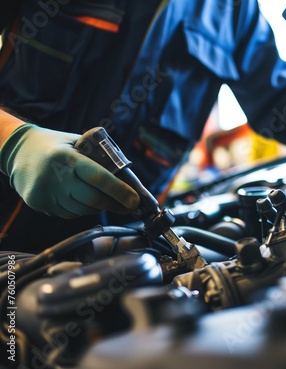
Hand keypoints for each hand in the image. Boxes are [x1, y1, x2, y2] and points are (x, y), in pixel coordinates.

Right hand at [0, 124, 139, 217]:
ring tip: (107, 201)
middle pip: (93, 199)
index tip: (135, 200)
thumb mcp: (77, 142)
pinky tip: (84, 201)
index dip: (120, 191)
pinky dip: (81, 210)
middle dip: (115, 205)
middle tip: (128, 206)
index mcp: (68, 157)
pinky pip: (68, 214)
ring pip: (82, 210)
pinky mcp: (38, 203)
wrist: (16, 150)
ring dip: (98, 208)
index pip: (100, 177)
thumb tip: (127, 177)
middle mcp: (55, 176)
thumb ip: (98, 157)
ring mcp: (45, 192)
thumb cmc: (55, 145)